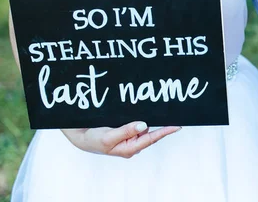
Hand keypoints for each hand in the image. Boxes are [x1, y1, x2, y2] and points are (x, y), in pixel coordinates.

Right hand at [62, 122, 180, 158]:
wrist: (81, 136)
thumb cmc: (93, 139)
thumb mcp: (108, 136)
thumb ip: (126, 131)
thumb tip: (144, 125)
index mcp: (130, 148)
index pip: (151, 138)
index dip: (165, 131)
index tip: (177, 126)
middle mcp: (132, 144)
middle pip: (150, 132)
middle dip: (159, 123)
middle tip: (169, 111)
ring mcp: (130, 137)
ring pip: (144, 126)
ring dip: (146, 118)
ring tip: (148, 109)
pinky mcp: (126, 130)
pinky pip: (137, 123)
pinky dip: (139, 118)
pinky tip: (139, 112)